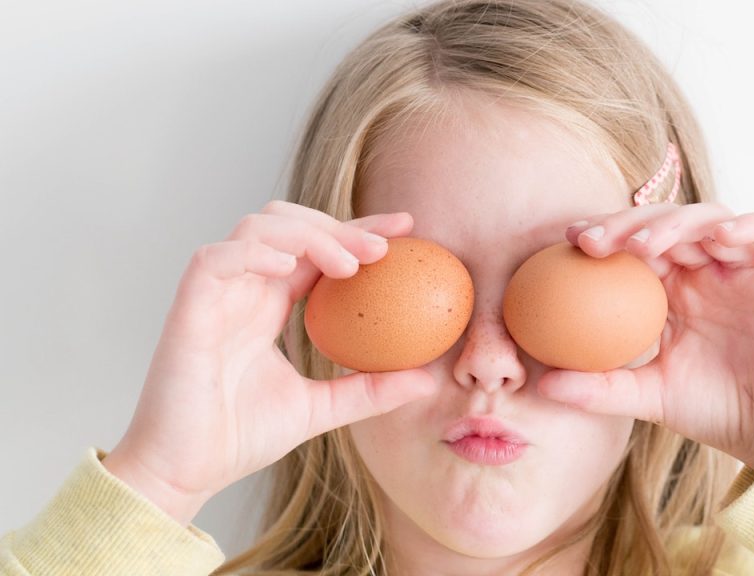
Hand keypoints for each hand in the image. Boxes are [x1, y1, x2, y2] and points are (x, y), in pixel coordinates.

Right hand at [103, 201, 437, 524]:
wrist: (185, 472)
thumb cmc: (239, 438)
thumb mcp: (322, 409)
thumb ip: (370, 390)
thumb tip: (428, 381)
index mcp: (270, 305)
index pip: (318, 250)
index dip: (359, 231)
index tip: (407, 230)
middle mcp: (244, 290)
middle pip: (290, 223)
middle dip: (339, 226)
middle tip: (384, 248)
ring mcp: (215, 294)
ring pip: (257, 227)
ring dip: (306, 233)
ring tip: (348, 265)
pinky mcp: (189, 307)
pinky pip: (216, 258)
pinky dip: (253, 251)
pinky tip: (289, 264)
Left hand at [538, 202, 753, 472]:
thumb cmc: (717, 410)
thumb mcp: (649, 397)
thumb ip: (600, 387)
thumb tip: (541, 386)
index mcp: (676, 288)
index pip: (637, 245)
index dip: (605, 234)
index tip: (568, 242)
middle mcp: (710, 269)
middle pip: (667, 223)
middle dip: (627, 223)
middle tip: (592, 241)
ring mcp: (750, 266)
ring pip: (712, 218)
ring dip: (676, 223)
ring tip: (643, 244)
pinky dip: (749, 225)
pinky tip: (718, 237)